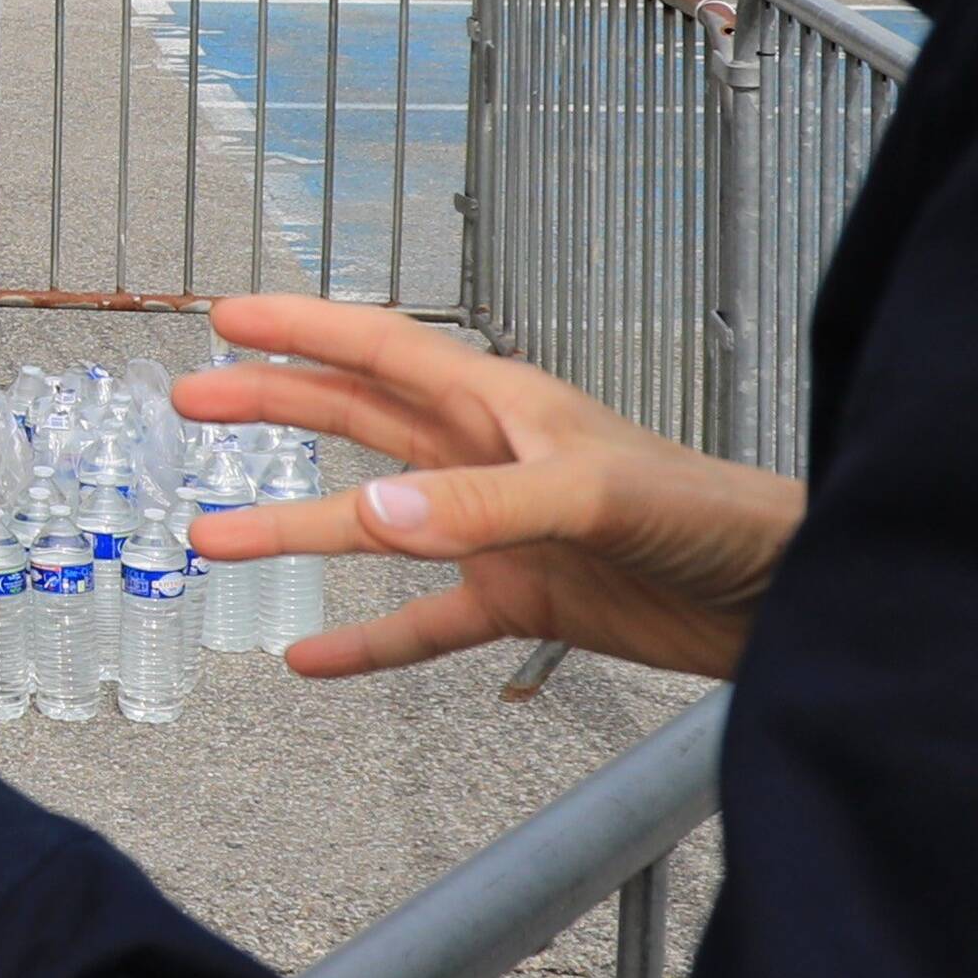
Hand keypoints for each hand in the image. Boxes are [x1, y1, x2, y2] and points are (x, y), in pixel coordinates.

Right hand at [174, 294, 802, 681]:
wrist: (784, 597)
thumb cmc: (713, 515)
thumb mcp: (595, 495)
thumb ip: (484, 505)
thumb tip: (373, 521)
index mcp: (504, 405)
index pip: (382, 349)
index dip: (303, 329)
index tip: (227, 317)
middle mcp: (488, 459)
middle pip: (358, 419)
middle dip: (274, 404)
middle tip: (192, 400)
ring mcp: (498, 531)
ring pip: (374, 524)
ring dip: (296, 529)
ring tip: (214, 538)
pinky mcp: (523, 600)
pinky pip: (423, 623)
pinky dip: (367, 640)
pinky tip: (312, 659)